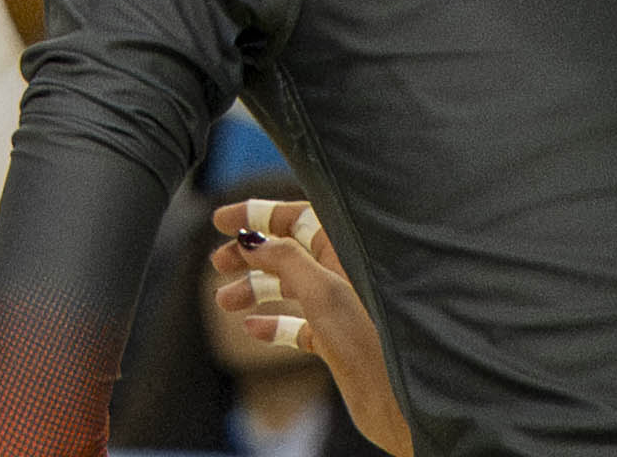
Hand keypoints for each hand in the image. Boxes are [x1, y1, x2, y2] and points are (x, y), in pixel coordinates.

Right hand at [214, 202, 400, 454]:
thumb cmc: (370, 340)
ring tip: (225, 302)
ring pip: (289, 287)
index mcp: (345, 249)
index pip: (297, 217)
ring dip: (255, 290)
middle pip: (288, 251)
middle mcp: (343, 272)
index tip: (221, 220)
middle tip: (217, 263)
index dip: (257, 215)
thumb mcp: (322, 292)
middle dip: (250, 255)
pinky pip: (299, 323)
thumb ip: (285, 260)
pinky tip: (253, 329)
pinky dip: (275, 323)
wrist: (400, 402)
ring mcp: (340, 306)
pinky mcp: (337, 338)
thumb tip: (252, 239)